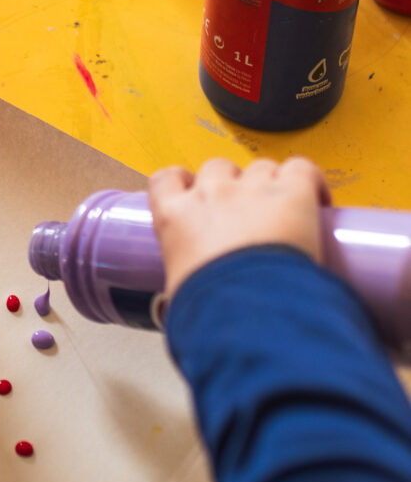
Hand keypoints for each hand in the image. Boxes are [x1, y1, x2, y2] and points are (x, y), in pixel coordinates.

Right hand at [148, 157, 330, 300]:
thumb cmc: (212, 309)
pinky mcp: (292, 192)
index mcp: (175, 217)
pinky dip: (311, 179)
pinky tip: (316, 197)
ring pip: (260, 166)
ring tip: (283, 211)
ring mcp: (252, 189)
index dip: (182, 183)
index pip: (166, 180)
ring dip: (269, 182)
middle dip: (230, 183)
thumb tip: (177, 315)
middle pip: (218, 167)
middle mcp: (212, 194)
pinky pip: (302, 168)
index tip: (193, 194)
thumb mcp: (178, 298)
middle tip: (243, 212)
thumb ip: (178, 293)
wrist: (250, 312)